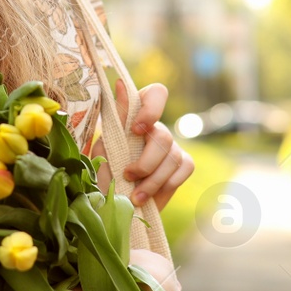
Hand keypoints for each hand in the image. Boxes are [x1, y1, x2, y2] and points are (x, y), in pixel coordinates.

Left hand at [113, 81, 195, 210]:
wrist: (116, 206)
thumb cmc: (106, 174)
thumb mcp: (104, 146)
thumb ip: (116, 117)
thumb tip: (120, 83)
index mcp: (136, 117)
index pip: (156, 94)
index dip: (151, 108)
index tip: (136, 130)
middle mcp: (156, 128)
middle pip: (163, 136)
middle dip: (145, 162)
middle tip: (127, 175)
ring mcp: (171, 146)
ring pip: (173, 156)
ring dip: (152, 181)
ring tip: (135, 197)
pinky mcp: (182, 165)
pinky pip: (185, 167)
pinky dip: (166, 184)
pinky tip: (150, 196)